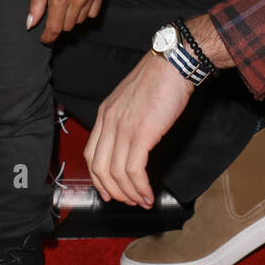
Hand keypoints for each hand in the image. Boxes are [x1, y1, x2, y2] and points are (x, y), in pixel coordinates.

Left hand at [28, 0, 104, 43]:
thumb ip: (36, 3)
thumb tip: (31, 23)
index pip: (55, 28)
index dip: (48, 37)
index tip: (44, 39)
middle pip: (68, 26)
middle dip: (58, 24)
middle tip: (52, 12)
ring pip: (80, 20)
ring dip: (71, 17)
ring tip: (65, 1)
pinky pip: (93, 12)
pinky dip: (85, 11)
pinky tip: (78, 0)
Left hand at [84, 51, 193, 207]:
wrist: (173, 63)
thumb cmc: (160, 77)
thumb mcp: (133, 98)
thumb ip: (127, 118)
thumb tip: (134, 141)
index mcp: (105, 113)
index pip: (91, 154)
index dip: (98, 178)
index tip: (110, 191)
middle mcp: (109, 121)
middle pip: (99, 168)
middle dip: (113, 191)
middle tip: (128, 201)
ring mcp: (123, 128)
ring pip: (116, 174)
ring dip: (130, 194)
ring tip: (143, 201)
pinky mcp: (141, 134)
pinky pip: (134, 170)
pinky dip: (140, 188)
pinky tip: (149, 194)